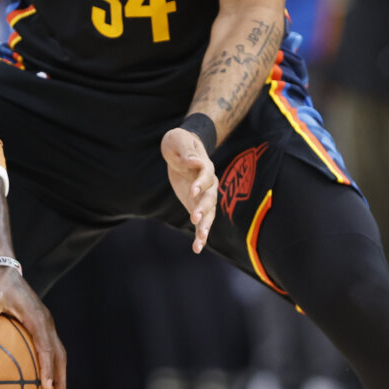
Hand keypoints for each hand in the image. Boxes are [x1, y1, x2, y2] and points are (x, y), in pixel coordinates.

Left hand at [0, 266, 66, 388]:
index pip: (47, 347)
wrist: (4, 270)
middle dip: (61, 378)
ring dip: (59, 374)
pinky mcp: (41, 326)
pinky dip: (51, 365)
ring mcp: (46, 324)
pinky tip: (43, 380)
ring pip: (58, 353)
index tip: (47, 387)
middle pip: (60, 354)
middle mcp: (46, 322)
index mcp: (38, 318)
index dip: (48, 368)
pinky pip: (50, 349)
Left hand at [161, 128, 216, 252]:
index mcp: (205, 166)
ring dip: (205, 226)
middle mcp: (209, 184)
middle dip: (203, 208)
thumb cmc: (180, 142)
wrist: (182, 150)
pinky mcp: (197, 206)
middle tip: (195, 218)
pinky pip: (201, 223)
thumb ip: (186, 150)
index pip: (205, 175)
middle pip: (210, 197)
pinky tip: (197, 248)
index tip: (193, 191)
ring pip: (209, 214)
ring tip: (201, 239)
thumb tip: (193, 160)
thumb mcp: (178, 140)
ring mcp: (204, 197)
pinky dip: (200, 235)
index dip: (200, 183)